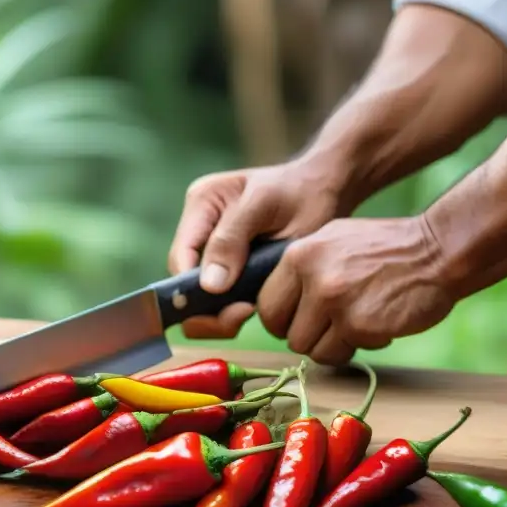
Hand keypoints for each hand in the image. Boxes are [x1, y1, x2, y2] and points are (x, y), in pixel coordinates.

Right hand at [168, 159, 348, 338]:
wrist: (327, 192)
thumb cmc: (301, 191)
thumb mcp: (265, 205)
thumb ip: (231, 239)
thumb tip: (209, 285)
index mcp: (201, 204)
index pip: (180, 257)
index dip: (193, 287)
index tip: (228, 303)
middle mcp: (200, 227)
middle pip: (185, 281)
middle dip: (206, 306)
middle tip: (242, 315)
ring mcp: (213, 248)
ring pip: (200, 294)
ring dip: (219, 312)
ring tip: (250, 311)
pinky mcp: (230, 266)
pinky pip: (219, 297)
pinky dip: (230, 309)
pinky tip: (253, 307)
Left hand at [257, 215, 453, 365]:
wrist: (437, 251)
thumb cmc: (385, 249)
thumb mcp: (331, 241)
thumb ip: (302, 269)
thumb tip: (277, 303)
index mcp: (299, 255)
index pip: (268, 306)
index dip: (283, 321)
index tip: (300, 322)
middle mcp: (312, 279)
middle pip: (287, 334)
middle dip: (307, 338)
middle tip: (330, 329)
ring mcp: (335, 303)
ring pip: (311, 350)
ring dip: (332, 347)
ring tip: (356, 326)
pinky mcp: (359, 325)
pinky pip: (342, 354)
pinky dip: (358, 347)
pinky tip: (376, 326)